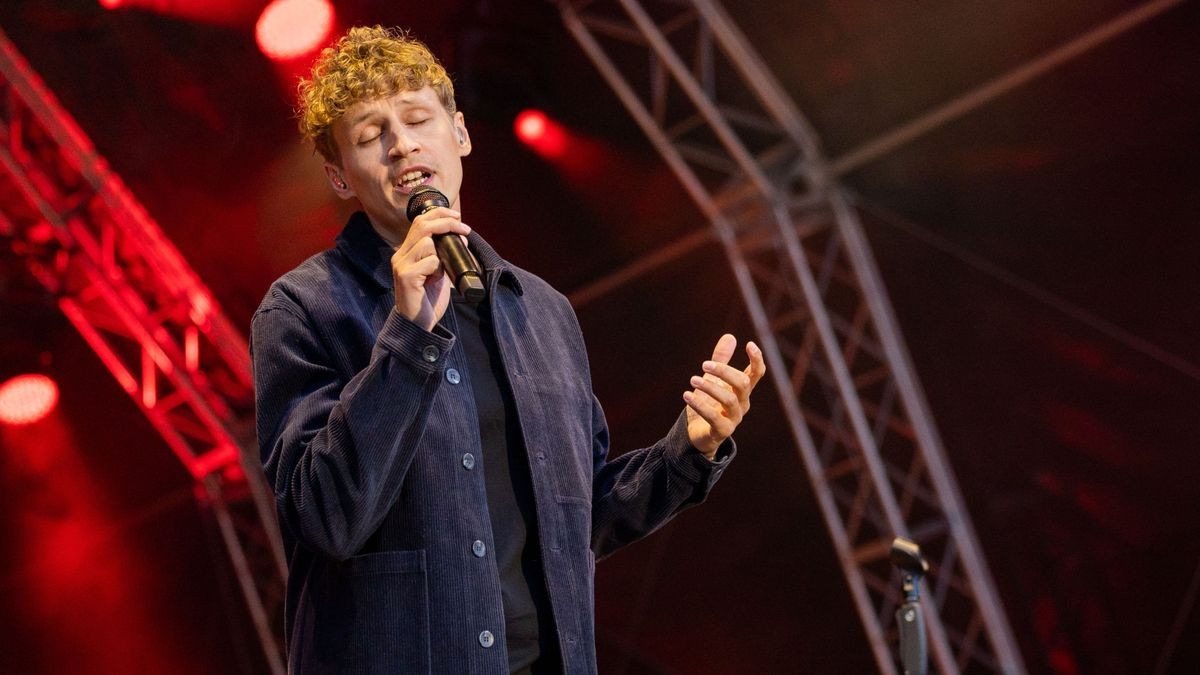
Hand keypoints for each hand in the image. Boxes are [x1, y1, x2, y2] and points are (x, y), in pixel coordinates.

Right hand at [391, 207, 470, 330]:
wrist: (417, 324)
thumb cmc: (428, 299)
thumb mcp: (439, 272)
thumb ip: (445, 254)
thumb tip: (462, 236)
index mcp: (407, 252)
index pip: (420, 222)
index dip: (439, 214)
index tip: (458, 217)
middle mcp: (400, 255)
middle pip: (422, 225)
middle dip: (446, 223)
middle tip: (464, 229)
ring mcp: (401, 265)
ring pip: (427, 243)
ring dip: (442, 254)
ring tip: (440, 273)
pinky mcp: (406, 276)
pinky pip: (430, 262)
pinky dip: (439, 269)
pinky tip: (434, 282)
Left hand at [683, 334, 766, 458]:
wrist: (698, 434)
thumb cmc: (709, 404)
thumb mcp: (713, 380)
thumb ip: (721, 360)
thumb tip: (730, 336)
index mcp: (742, 390)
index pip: (757, 374)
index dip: (756, 360)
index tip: (749, 344)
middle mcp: (742, 403)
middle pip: (743, 384)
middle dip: (724, 371)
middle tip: (704, 364)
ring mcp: (734, 418)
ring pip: (729, 399)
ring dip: (710, 387)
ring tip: (692, 379)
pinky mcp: (722, 431)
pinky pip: (714, 417)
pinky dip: (700, 404)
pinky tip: (687, 395)